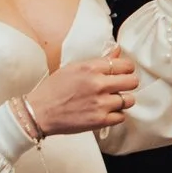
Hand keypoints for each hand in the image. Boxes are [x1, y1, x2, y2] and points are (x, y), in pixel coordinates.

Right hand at [24, 49, 139, 135]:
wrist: (39, 112)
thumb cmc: (53, 90)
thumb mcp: (74, 68)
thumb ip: (99, 61)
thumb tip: (117, 52)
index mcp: (91, 68)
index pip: (125, 65)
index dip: (126, 69)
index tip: (123, 72)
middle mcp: (98, 84)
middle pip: (132, 82)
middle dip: (128, 83)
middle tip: (120, 87)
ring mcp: (100, 103)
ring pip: (129, 100)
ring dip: (123, 100)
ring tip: (112, 101)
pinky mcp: (100, 120)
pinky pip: (121, 117)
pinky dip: (115, 115)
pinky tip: (106, 112)